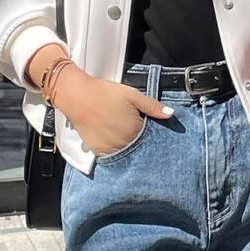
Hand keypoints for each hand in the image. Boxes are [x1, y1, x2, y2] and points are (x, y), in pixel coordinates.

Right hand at [55, 70, 174, 157]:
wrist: (78, 97)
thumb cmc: (106, 94)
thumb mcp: (132, 95)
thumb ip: (152, 106)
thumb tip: (171, 114)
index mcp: (135, 130)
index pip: (150, 138)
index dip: (149, 132)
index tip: (146, 126)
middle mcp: (124, 144)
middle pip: (138, 147)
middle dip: (139, 141)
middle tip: (131, 127)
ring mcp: (111, 150)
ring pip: (125, 153)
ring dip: (127, 147)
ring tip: (121, 132)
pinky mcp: (98, 153)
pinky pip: (112, 156)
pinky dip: (115, 150)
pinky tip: (113, 138)